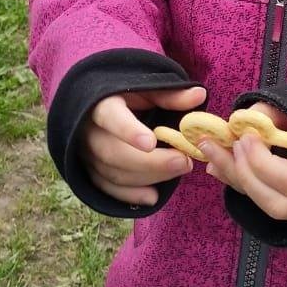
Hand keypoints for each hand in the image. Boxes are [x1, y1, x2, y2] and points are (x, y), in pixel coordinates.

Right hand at [80, 86, 207, 208]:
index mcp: (101, 104)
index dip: (128, 131)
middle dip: (151, 162)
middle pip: (114, 153)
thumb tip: (199, 96)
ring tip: (181, 168)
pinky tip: (154, 196)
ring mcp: (87, 155)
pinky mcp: (91, 172)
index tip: (151, 142)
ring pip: (113, 173)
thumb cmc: (128, 96)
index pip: (110, 117)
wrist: (98, 108)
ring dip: (149, 177)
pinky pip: (108, 189)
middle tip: (184, 161)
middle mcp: (88, 132)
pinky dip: (131, 195)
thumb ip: (170, 95)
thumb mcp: (147, 89)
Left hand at [199, 103, 286, 223]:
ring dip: (235, 179)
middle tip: (226, 143)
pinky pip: (260, 199)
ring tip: (210, 151)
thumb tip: (240, 121)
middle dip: (244, 174)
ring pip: (265, 206)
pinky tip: (215, 164)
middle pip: (275, 204)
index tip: (246, 136)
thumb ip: (272, 113)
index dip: (262, 163)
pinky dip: (237, 182)